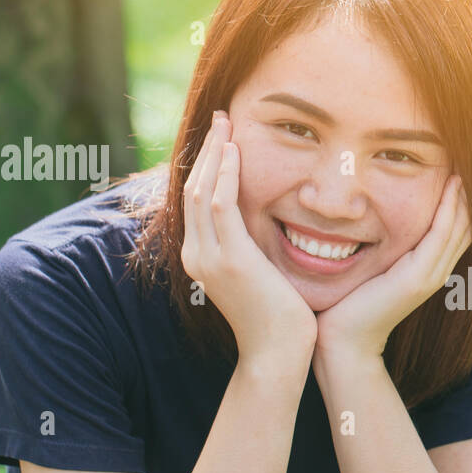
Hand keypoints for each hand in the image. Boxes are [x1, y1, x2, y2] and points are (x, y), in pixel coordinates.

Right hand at [181, 111, 316, 370]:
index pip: (197, 199)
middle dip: (206, 150)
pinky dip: (225, 175)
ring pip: (203, 190)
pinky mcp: (231, 259)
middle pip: (193, 187)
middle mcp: (197, 254)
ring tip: (226, 123)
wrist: (278, 354)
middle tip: (221, 118)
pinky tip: (235, 152)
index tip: (222, 138)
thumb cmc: (278, 319)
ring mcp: (210, 257)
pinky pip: (221, 205)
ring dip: (214, 153)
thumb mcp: (259, 275)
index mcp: (201, 258)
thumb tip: (262, 226)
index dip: (206, 165)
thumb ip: (252, 249)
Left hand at [314, 173, 471, 365]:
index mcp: (425, 268)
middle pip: (464, 223)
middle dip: (468, 190)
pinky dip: (450, 208)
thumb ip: (376, 247)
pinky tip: (453, 184)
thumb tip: (361, 220)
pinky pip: (441, 234)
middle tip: (470, 154)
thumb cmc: (345, 305)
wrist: (341, 341)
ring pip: (459, 225)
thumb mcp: (367, 267)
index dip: (459, 197)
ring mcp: (430, 274)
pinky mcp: (419, 277)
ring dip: (464, 193)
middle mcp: (435, 270)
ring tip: (466, 161)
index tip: (455, 163)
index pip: (453, 226)